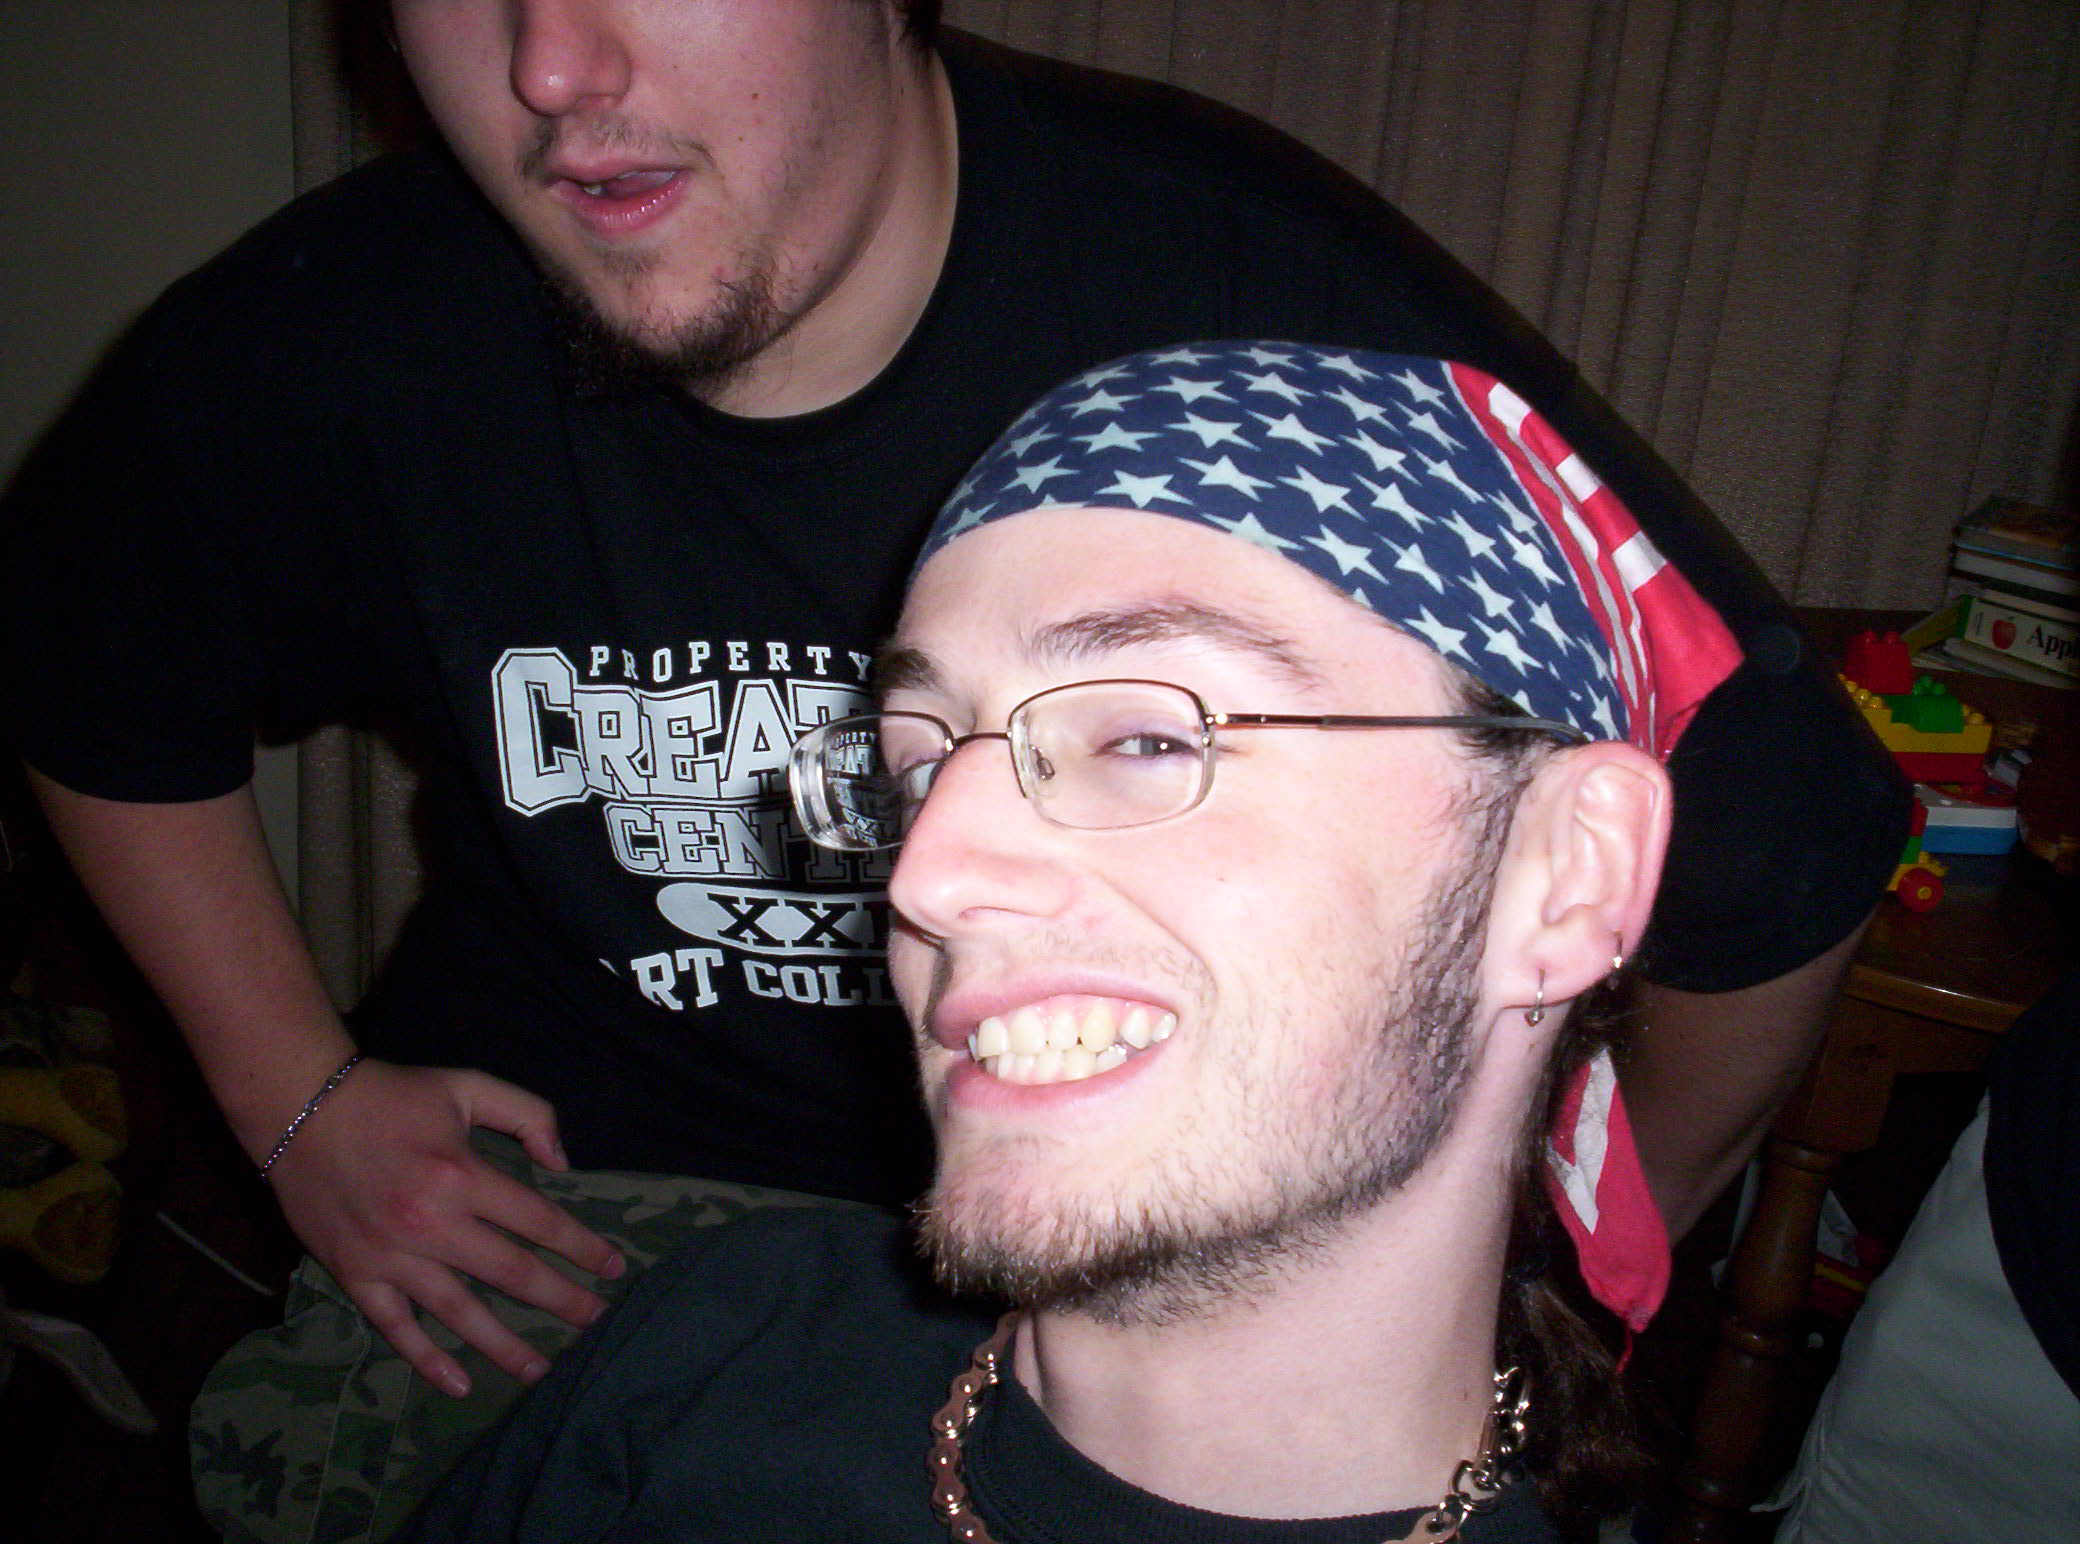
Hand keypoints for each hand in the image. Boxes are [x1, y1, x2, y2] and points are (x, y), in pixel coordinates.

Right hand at [262, 1058, 625, 1397]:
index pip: (539, 1222)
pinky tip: (460, 1384)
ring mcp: (391, 1256)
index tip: (614, 1267)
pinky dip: (427, 1360)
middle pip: (512, 1274)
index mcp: (462, 1174)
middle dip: (562, 1300)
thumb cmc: (392, 1096)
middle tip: (597, 1320)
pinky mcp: (356, 1275)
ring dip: (505, 1345)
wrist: (301, 1110)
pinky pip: (396, 1327)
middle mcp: (431, 1223)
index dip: (582, 1247)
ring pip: (459, 1314)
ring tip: (541, 1369)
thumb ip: (527, 1114)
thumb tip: (563, 1164)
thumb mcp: (467, 1086)